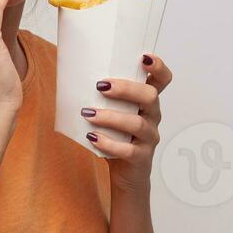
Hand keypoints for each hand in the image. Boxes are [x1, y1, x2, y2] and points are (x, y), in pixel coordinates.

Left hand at [82, 53, 172, 192]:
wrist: (124, 174)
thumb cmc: (115, 137)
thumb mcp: (112, 113)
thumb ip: (103, 97)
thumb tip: (70, 75)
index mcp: (147, 102)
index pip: (163, 80)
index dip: (158, 67)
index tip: (144, 57)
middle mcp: (152, 117)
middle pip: (150, 97)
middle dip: (126, 89)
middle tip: (101, 86)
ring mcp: (149, 138)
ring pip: (137, 124)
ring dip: (111, 117)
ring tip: (88, 114)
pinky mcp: (141, 158)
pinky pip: (129, 150)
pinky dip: (109, 143)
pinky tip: (93, 138)